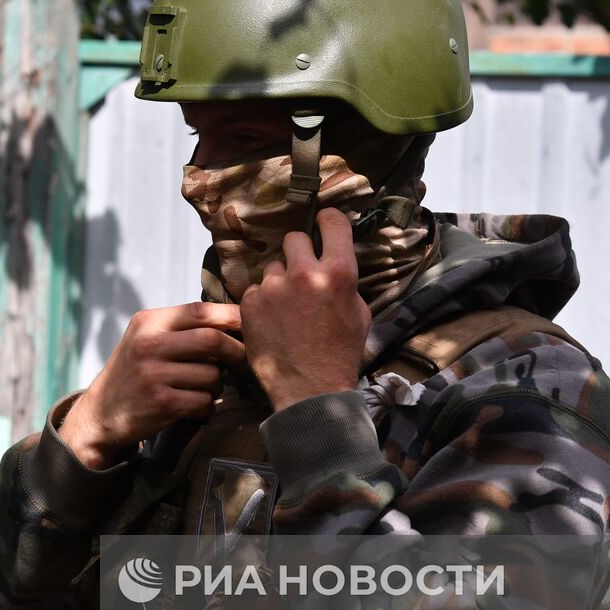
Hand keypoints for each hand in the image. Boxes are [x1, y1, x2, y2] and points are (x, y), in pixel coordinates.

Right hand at [60, 302, 244, 469]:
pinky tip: (192, 405)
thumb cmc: (134, 372)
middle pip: (212, 340)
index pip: (199, 311)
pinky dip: (206, 405)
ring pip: (212, 374)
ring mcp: (154, 375)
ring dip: (218, 384)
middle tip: (242, 360)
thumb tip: (233, 318)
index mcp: (148, 323)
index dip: (230, 316)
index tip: (247, 324)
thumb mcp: (145, 339)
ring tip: (204, 387)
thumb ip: (179, 327)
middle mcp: (149, 345)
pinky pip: (204, 401)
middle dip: (235, 351)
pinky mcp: (162, 403)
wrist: (100, 413)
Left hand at [240, 207, 370, 411]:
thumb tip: (333, 262)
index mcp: (339, 273)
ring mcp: (274, 287)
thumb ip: (345, 282)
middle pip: (295, 239)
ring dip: (279, 280)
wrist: (310, 390)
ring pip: (273, 266)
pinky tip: (272, 322)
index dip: (327, 220)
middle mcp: (305, 273)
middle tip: (302, 274)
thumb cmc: (340, 354)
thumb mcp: (359, 313)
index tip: (323, 222)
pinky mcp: (250, 302)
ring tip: (286, 308)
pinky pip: (256, 289)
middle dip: (299, 253)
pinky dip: (262, 301)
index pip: (332, 222)